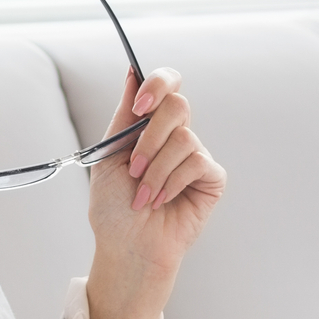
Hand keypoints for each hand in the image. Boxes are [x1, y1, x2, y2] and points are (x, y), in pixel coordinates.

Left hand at [86, 66, 226, 318]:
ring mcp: (195, 156)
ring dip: (156, 170)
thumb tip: (132, 73)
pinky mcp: (210, 178)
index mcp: (150, 125)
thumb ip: (123, 115)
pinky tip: (162, 201)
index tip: (139, 107)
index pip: (167, 84)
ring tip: (144, 195)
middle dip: (150, 138)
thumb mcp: (108, 155)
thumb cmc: (114, 207)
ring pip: (185, 138)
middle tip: (134, 168)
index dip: (157, 85)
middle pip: (178, 105)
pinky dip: (173, 182)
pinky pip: (197, 162)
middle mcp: (175, 136)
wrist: (127, 246)